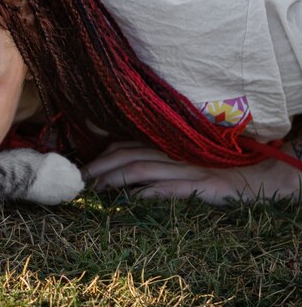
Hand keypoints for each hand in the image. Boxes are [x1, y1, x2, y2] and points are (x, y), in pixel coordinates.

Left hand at [84, 140, 301, 204]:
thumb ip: (158, 158)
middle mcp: (175, 153)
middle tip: (78, 180)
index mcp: (169, 146)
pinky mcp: (205, 186)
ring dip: (114, 179)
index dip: (101, 155)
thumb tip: (122, 165)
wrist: (268, 174)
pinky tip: (131, 200)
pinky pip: (171, 188)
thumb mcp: (186, 159)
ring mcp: (189, 168)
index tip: (80, 167)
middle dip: (98, 167)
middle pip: (127, 155)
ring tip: (94, 189)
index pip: (126, 145)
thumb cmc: (223, 168)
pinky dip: (148, 193)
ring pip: (142, 168)